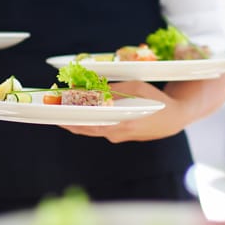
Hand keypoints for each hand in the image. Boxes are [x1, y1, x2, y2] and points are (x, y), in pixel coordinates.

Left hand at [61, 81, 183, 142]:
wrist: (173, 119)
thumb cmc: (156, 100)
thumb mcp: (136, 88)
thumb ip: (112, 89)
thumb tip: (89, 88)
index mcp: (121, 122)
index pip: (89, 121)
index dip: (70, 116)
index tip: (56, 109)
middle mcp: (116, 133)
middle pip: (84, 128)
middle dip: (67, 119)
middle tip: (51, 109)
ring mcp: (116, 136)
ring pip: (90, 129)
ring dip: (76, 119)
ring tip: (61, 108)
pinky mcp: (118, 136)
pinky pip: (98, 128)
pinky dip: (88, 121)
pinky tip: (80, 112)